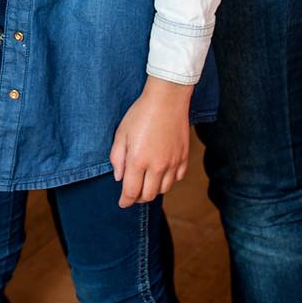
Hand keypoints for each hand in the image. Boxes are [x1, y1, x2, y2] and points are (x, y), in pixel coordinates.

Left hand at [110, 79, 190, 206]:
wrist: (167, 99)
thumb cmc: (141, 113)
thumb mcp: (121, 132)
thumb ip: (117, 157)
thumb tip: (119, 178)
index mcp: (138, 160)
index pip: (131, 192)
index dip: (125, 201)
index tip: (122, 203)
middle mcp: (157, 166)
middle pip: (148, 195)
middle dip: (138, 198)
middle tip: (133, 193)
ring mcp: (173, 163)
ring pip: (164, 190)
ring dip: (153, 190)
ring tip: (146, 182)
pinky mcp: (183, 158)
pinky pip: (177, 179)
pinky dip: (168, 180)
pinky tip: (161, 173)